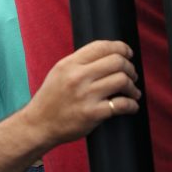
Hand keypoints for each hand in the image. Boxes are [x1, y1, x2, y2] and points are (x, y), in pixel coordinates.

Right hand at [20, 40, 140, 145]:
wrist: (39, 125)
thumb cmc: (50, 99)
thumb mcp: (59, 72)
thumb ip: (79, 62)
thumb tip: (107, 55)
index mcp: (69, 64)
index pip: (101, 46)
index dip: (120, 47)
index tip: (128, 53)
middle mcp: (77, 77)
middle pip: (117, 61)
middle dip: (130, 67)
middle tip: (132, 75)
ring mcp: (85, 96)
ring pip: (122, 80)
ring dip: (132, 86)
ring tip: (132, 91)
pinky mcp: (92, 114)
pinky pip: (122, 104)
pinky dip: (132, 105)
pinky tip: (131, 106)